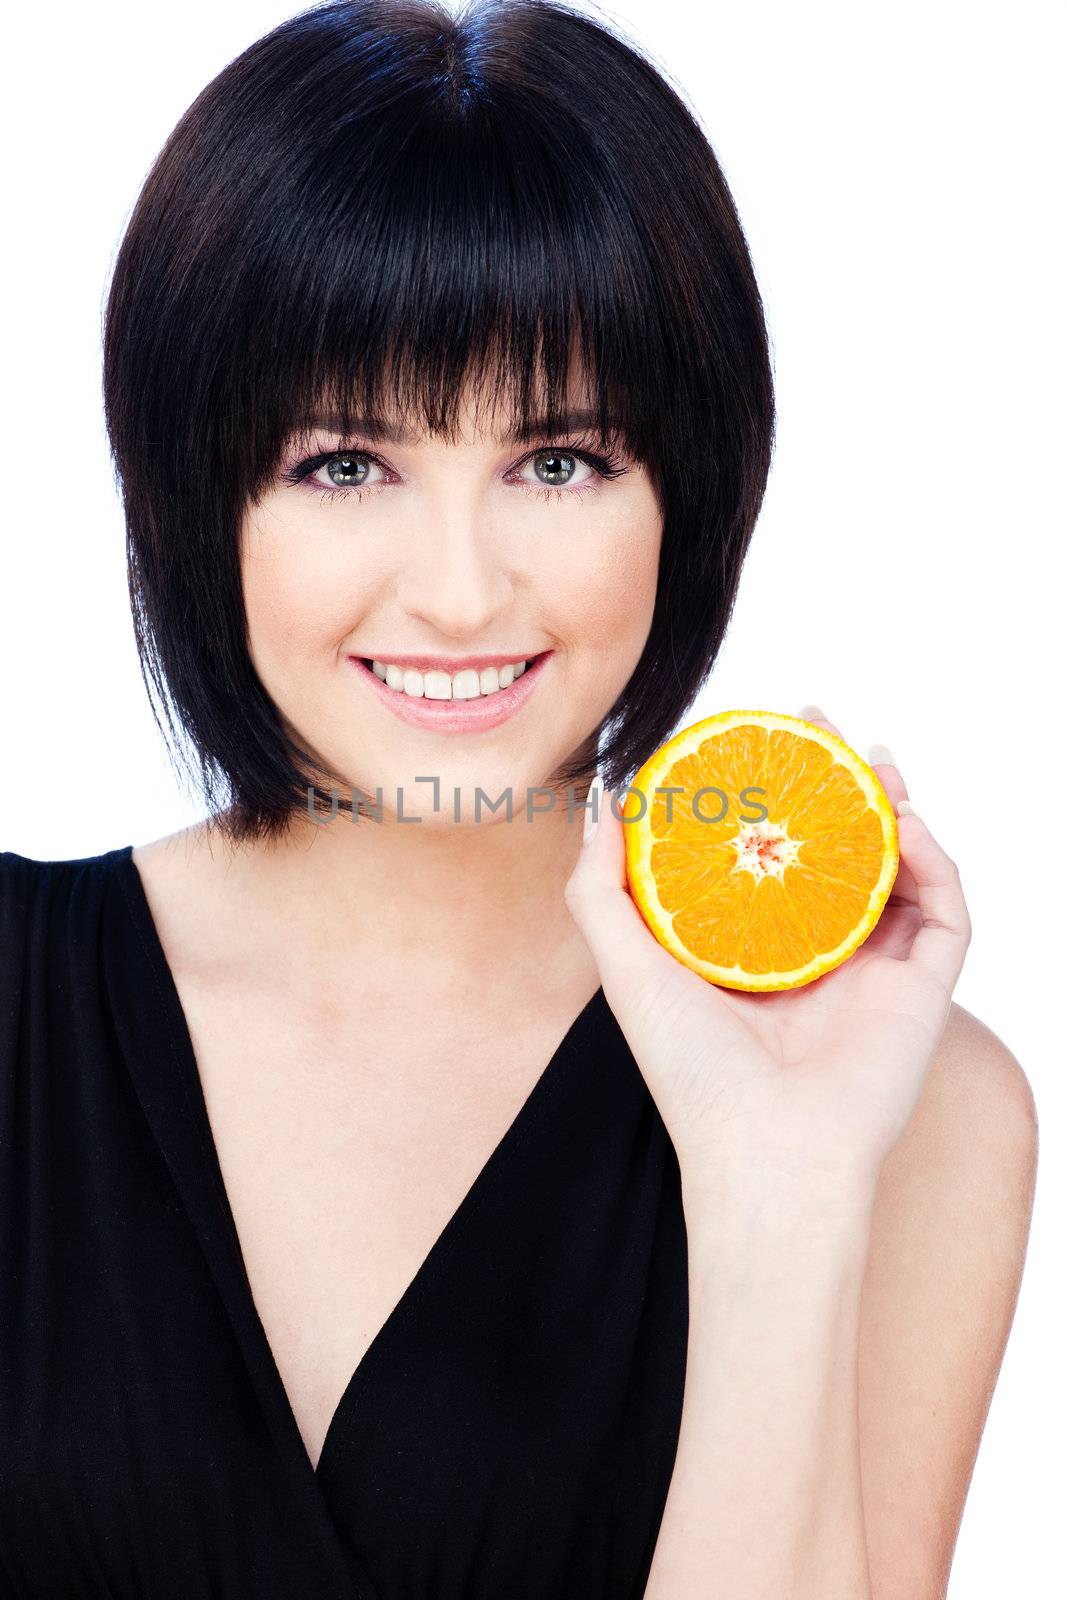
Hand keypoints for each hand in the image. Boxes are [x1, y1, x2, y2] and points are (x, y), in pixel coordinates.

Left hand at [563, 711, 971, 1199]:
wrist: (767, 1157)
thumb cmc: (692, 1075)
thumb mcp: (627, 968)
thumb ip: (601, 889)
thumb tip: (604, 802)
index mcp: (756, 949)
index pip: (772, 851)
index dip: (770, 792)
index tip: (755, 740)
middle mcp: (819, 953)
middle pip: (839, 845)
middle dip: (836, 778)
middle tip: (820, 723)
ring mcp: (876, 971)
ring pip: (900, 867)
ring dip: (892, 805)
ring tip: (870, 757)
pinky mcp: (924, 991)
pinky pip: (945, 911)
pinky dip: (932, 861)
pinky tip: (901, 822)